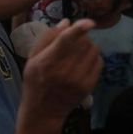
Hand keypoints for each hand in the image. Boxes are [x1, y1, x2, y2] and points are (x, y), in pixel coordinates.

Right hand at [20, 19, 101, 133]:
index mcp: (47, 62)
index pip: (65, 41)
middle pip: (83, 42)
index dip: (79, 29)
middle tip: (74, 42)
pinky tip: (84, 61)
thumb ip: (47, 39)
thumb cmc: (35, 82)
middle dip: (81, 37)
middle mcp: (64, 71)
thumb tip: (67, 22)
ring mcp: (78, 80)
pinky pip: (99, 61)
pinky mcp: (88, 86)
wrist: (44, 111)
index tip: (90, 22)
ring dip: (88, 46)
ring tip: (78, 52)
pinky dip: (94, 57)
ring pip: (94, 50)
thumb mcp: (33, 59)